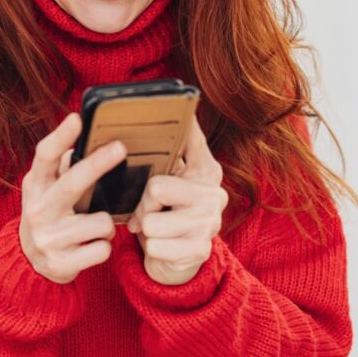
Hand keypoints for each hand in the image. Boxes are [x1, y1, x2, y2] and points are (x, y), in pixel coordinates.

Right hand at [19, 113, 126, 283]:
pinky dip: (104, 246)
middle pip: (72, 184)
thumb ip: (62, 167)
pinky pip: (103, 248)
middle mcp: (38, 210)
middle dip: (98, 164)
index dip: (61, 137)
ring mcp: (49, 239)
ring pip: (101, 222)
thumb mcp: (46, 189)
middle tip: (120, 147)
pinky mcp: (62, 264)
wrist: (30, 263)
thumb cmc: (49, 214)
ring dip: (106, 224)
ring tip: (93, 228)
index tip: (77, 118)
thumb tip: (89, 136)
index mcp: (36, 186)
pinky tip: (89, 246)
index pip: (44, 157)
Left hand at [125, 117, 226, 284]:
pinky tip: (162, 246)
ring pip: (151, 221)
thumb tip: (181, 113)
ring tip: (156, 229)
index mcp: (206, 171)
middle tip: (147, 210)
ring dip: (146, 228)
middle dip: (143, 203)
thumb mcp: (171, 181)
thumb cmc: (169, 213)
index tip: (178, 98)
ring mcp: (209, 223)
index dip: (185, 124)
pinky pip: (155, 245)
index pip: (192, 140)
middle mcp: (214, 194)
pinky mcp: (200, 250)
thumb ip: (173, 153)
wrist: (179, 259)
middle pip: (156, 187)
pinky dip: (151, 248)